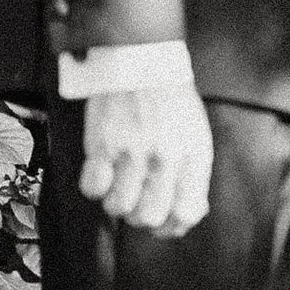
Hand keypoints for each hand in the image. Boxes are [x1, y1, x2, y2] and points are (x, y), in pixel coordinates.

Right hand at [81, 86, 214, 236]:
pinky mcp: (102, 144)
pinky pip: (92, 188)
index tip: (164, 219)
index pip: (185, 214)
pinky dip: (95, 187)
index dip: (173, 225)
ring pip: (118, 207)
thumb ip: (195, 179)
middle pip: (149, 217)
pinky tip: (103, 173)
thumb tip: (187, 216)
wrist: (142, 63)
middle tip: (139, 200)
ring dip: (117, 203)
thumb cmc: (171, 105)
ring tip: (120, 185)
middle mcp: (164, 158)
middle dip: (142, 216)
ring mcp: (132, 152)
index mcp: (192, 157)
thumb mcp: (197, 139)